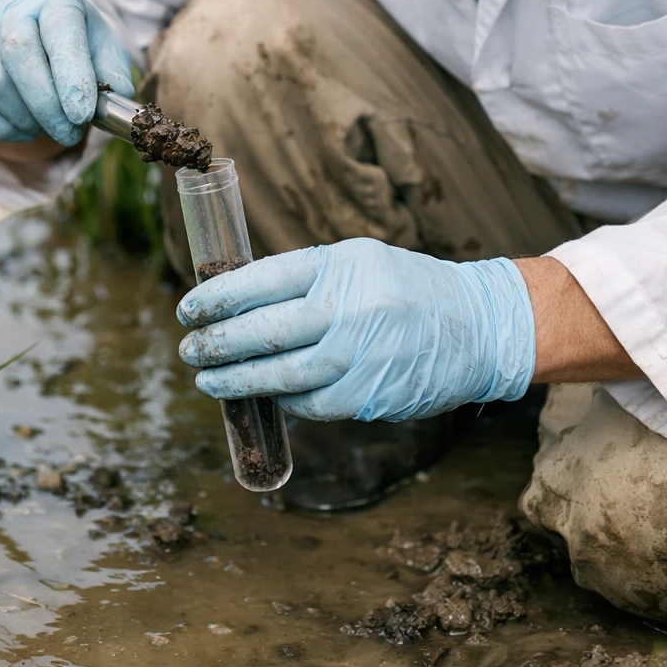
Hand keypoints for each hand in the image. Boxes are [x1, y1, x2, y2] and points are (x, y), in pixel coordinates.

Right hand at [0, 0, 133, 144]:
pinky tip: (21, 128)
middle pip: (16, 52)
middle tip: (68, 133)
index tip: (81, 115)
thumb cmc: (74, 44)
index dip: (70, 74)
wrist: (32, 25)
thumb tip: (117, 97)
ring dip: (23, 119)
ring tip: (48, 129)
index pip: (60, 27)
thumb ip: (114, 73)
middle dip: (45, 105)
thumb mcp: (103, 51)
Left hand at [177, 238, 535, 421]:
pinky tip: (263, 394)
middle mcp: (351, 307)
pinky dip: (282, 400)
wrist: (479, 326)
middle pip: (265, 331)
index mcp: (342, 264)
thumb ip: (304, 281)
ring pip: (282, 376)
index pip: (263, 279)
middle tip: (187, 350)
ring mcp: (363, 354)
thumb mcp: (358, 263)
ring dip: (237, 381)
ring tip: (208, 380)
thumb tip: (236, 305)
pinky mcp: (372, 394)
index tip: (188, 310)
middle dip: (216, 344)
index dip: (217, 297)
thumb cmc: (405, 289)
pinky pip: (312, 403)